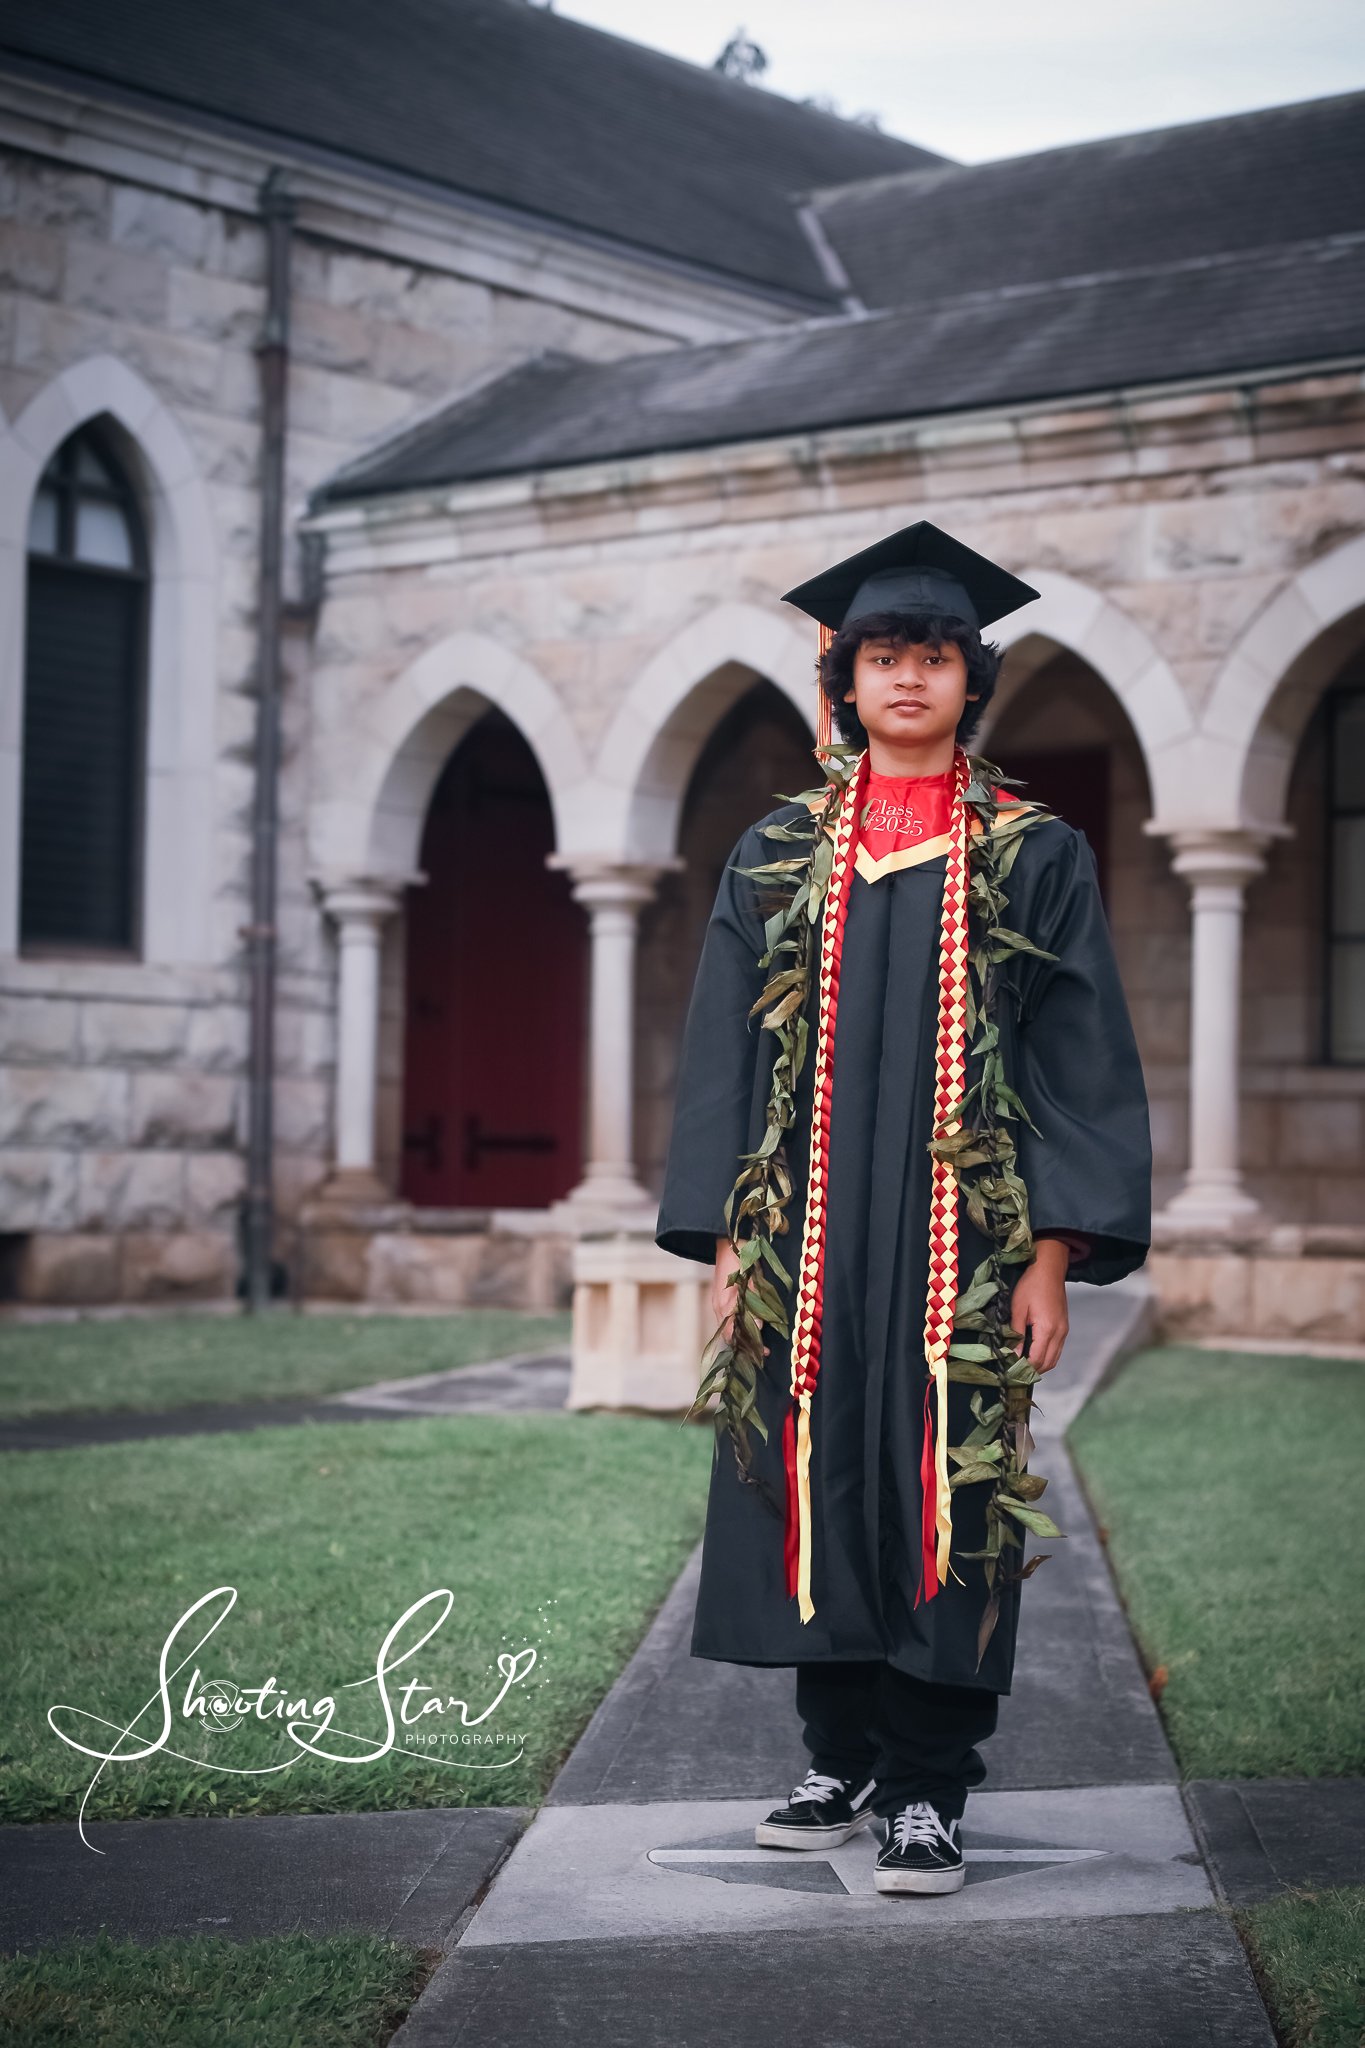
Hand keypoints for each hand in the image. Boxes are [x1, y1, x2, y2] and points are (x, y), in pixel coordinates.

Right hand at [710, 1238, 769, 1356]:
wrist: (728, 1241)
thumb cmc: (743, 1257)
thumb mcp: (752, 1279)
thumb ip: (754, 1303)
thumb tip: (757, 1326)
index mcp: (726, 1304)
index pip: (733, 1335)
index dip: (748, 1345)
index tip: (763, 1351)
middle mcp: (719, 1307)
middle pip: (729, 1335)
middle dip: (745, 1345)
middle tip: (763, 1349)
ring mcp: (717, 1302)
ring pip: (727, 1327)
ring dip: (741, 1336)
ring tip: (758, 1340)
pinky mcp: (719, 1298)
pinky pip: (726, 1318)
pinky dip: (737, 1325)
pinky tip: (748, 1324)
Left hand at [1009, 1238, 1069, 1373]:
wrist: (1049, 1269)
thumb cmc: (1031, 1285)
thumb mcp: (1018, 1307)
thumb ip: (1016, 1333)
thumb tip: (1014, 1354)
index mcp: (1047, 1329)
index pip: (1037, 1359)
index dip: (1024, 1368)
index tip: (1010, 1371)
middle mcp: (1059, 1333)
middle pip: (1048, 1363)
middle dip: (1032, 1370)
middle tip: (1015, 1370)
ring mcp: (1064, 1330)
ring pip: (1054, 1358)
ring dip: (1040, 1364)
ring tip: (1022, 1364)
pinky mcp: (1064, 1327)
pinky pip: (1057, 1349)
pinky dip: (1046, 1355)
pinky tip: (1033, 1352)